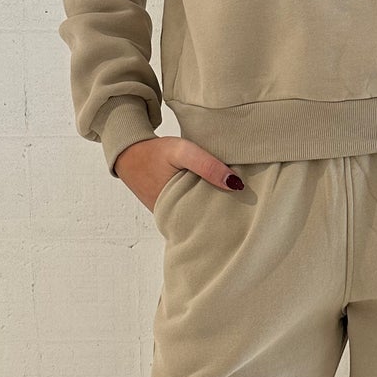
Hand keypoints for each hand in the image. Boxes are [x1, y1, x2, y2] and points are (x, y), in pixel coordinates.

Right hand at [116, 136, 244, 212]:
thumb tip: (236, 184)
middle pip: (206, 221)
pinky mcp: (169, 208)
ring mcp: (170, 215)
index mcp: (177, 213)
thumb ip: (208, 166)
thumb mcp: (183, 152)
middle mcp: (173, 220)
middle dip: (223, 213)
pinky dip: (200, 201)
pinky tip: (213, 192)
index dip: (229, 218)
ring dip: (212, 206)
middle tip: (247, 204)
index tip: (249, 210)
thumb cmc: (155, 152)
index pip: (211, 224)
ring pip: (198, 215)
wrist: (128, 152)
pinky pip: (190, 208)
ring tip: (233, 198)